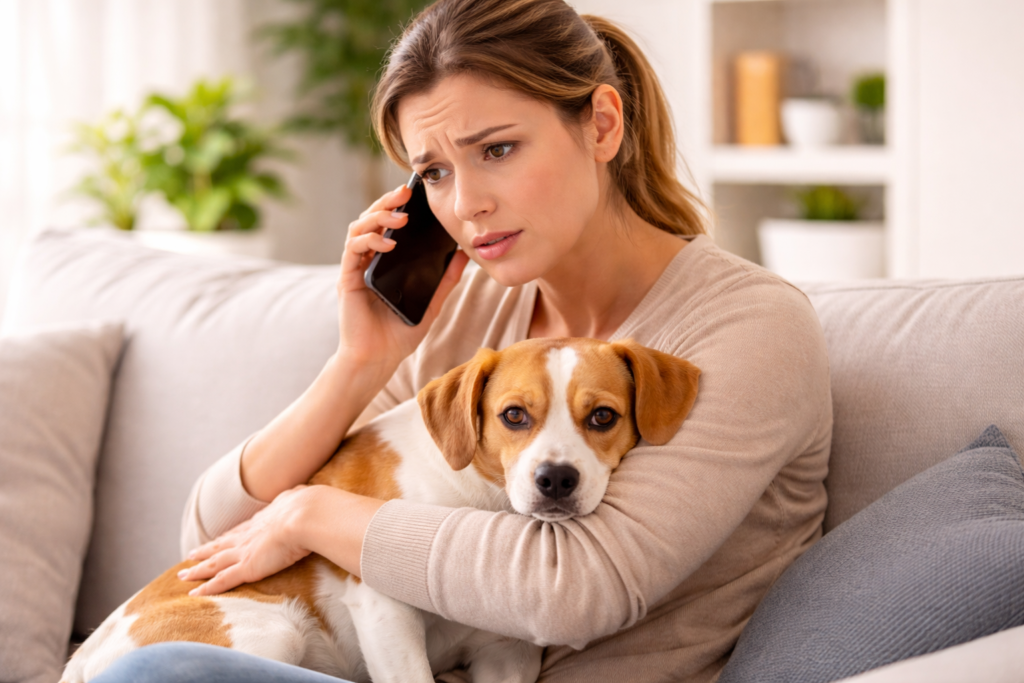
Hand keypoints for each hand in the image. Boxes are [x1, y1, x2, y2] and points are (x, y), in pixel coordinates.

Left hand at [179, 485, 313, 596]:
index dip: (229, 535)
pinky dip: (207, 588)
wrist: (306, 515)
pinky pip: (222, 581)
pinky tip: (194, 593)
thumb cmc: (309, 507)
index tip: (220, 538)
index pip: (241, 530)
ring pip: (214, 563)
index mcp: (263, 519)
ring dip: (198, 569)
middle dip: (206, 550)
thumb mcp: (302, 498)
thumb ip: (298, 499)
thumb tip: (302, 496)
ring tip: (184, 574)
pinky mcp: (247, 567)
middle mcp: (249, 535)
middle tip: (191, 555)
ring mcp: (245, 551)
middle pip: (221, 545)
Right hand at [337, 183, 469, 378]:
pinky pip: (352, 251)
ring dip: (378, 217)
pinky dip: (368, 241)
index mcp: (386, 263)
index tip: (415, 193)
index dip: (398, 205)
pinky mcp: (347, 279)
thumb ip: (445, 281)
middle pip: (371, 219)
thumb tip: (464, 257)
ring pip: (359, 229)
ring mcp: (356, 268)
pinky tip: (387, 243)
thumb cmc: (399, 334)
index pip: (388, 225)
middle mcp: (368, 261)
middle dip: (387, 201)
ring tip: (400, 217)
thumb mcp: (430, 305)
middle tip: (404, 192)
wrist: (377, 360)